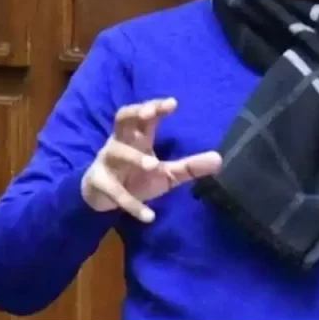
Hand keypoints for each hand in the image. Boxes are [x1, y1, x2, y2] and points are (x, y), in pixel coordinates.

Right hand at [81, 97, 221, 222]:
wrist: (100, 198)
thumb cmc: (135, 177)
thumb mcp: (166, 173)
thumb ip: (189, 166)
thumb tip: (219, 159)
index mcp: (137, 137)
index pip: (144, 115)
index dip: (155, 107)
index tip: (173, 103)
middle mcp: (120, 143)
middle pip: (122, 119)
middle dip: (134, 113)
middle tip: (149, 113)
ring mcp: (107, 162)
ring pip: (116, 152)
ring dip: (134, 157)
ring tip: (154, 165)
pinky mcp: (99, 183)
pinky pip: (115, 192)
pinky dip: (132, 204)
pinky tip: (149, 216)